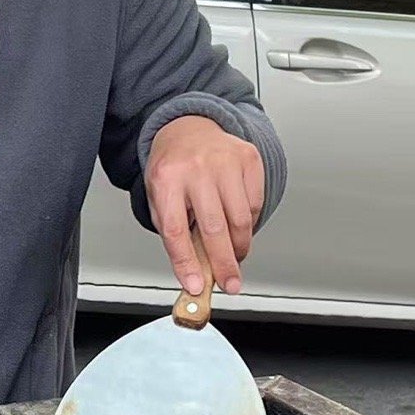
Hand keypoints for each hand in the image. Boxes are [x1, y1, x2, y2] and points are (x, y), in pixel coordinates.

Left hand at [145, 115, 264, 296]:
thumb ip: (174, 233)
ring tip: (233, 255)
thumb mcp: (159, 199)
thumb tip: (194, 271)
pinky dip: (249, 223)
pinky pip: (255, 204)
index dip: (186, 263)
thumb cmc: (172, 169)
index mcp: (167, 179)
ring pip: (240, 219)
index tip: (195, 286)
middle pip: (214, 228)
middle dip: (224, 264)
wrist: (188, 129)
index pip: (176, 232)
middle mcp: (197, 168)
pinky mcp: (248, 159)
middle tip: (230, 284)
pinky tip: (237, 224)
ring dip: (239, 246)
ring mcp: (225, 161)